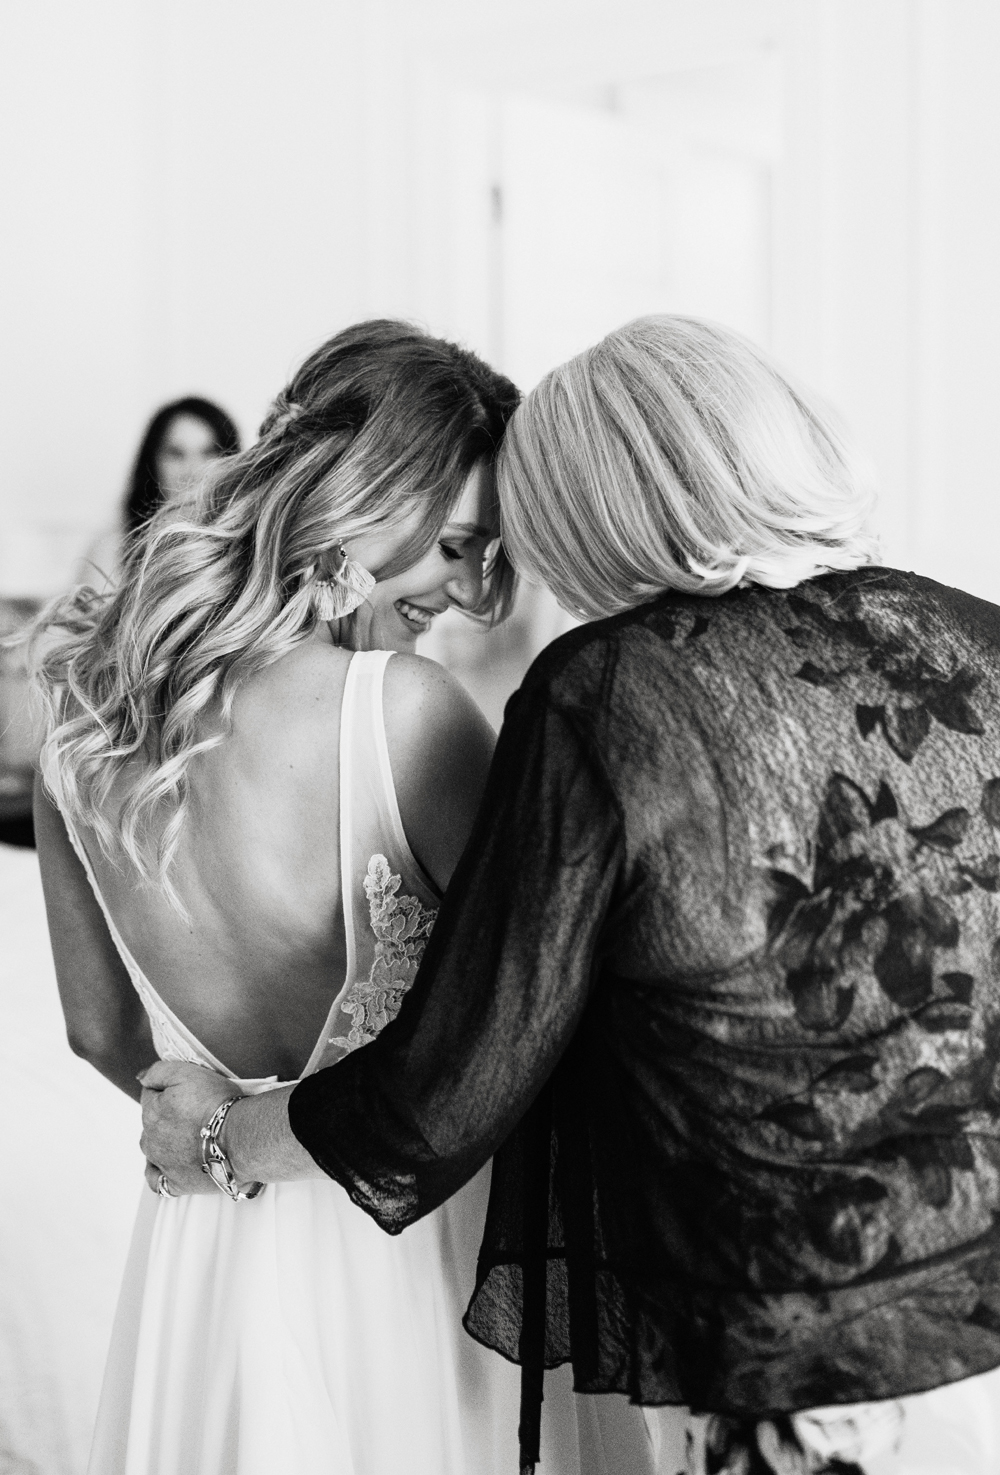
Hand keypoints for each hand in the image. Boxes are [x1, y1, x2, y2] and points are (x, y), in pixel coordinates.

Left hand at [139, 1060, 239, 1196]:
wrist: (239, 1139)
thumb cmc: (217, 1103)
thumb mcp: (187, 1073)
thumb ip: (158, 1072)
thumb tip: (141, 1078)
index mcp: (151, 1112)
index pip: (150, 1095)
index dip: (168, 1089)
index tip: (186, 1089)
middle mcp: (150, 1139)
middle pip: (152, 1123)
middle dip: (166, 1116)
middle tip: (192, 1111)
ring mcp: (162, 1164)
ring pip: (153, 1150)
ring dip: (164, 1142)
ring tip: (187, 1136)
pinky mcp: (177, 1184)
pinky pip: (158, 1181)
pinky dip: (161, 1173)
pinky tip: (170, 1166)